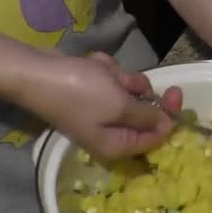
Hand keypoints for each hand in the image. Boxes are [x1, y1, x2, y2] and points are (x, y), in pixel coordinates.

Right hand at [19, 52, 182, 160]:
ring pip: (129, 91)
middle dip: (136, 90)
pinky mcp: (92, 94)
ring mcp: (101, 113)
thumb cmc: (80, 93)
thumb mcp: (120, 106)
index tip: (176, 91)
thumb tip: (168, 124)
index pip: (157, 137)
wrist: (35, 72)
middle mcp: (111, 134)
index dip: (169, 116)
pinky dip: (105, 71)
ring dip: (119, 77)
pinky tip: (91, 65)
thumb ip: (148, 116)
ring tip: (100, 72)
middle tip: (128, 79)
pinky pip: (112, 81)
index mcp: (119, 146)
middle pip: (144, 113)